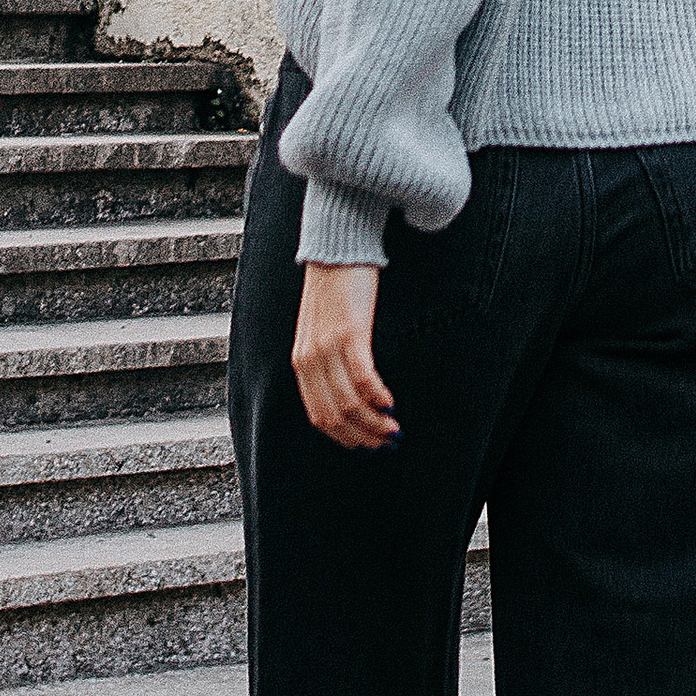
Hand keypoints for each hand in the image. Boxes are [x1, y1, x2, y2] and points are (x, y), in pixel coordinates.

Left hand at [292, 263, 396, 448]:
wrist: (337, 249)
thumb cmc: (334, 291)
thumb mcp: (320, 331)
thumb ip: (327, 362)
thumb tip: (350, 396)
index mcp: (301, 363)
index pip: (319, 417)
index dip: (346, 438)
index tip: (368, 446)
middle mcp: (310, 359)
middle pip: (334, 416)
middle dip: (363, 437)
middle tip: (387, 442)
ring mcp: (328, 346)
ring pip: (349, 403)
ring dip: (375, 423)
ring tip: (394, 429)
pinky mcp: (350, 332)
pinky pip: (362, 378)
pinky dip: (378, 397)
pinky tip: (391, 403)